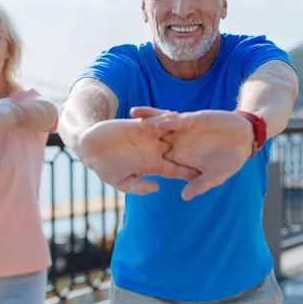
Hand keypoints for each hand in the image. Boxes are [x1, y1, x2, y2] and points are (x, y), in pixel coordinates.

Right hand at [77, 110, 199, 195]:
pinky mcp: (138, 125)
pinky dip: (164, 118)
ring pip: (170, 132)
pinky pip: (155, 121)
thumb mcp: (122, 182)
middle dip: (194, 148)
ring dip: (182, 129)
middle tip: (213, 146)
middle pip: (178, 149)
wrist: (90, 148)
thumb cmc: (104, 168)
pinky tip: (176, 115)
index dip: (188, 172)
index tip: (204, 175)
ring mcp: (147, 137)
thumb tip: (157, 188)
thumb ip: (139, 187)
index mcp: (152, 165)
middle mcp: (153, 150)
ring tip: (199, 125)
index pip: (175, 169)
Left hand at [131, 107, 253, 200]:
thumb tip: (184, 197)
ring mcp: (184, 131)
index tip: (126, 165)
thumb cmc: (231, 160)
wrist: (244, 139)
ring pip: (161, 126)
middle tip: (119, 136)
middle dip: (138, 138)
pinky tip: (153, 119)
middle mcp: (178, 143)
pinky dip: (165, 118)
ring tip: (129, 117)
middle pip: (153, 140)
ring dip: (147, 121)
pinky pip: (175, 118)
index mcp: (181, 158)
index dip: (143, 162)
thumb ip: (199, 185)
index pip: (158, 160)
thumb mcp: (215, 176)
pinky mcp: (192, 120)